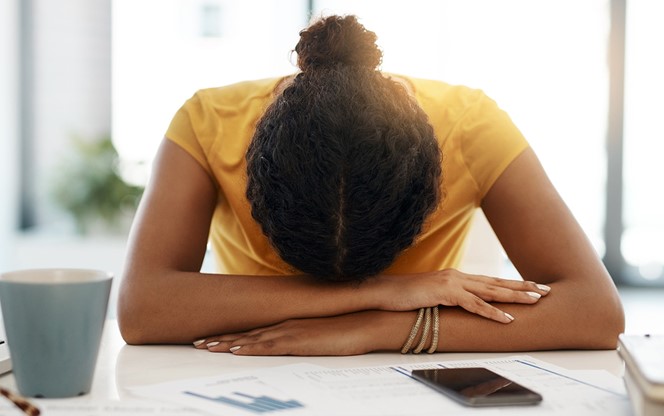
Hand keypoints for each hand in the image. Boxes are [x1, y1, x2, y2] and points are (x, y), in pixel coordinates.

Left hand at [193, 311, 382, 355]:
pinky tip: (235, 350)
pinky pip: (269, 346)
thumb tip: (294, 344)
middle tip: (198, 343)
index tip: (211, 338)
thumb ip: (304, 337)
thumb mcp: (319, 334)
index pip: (254, 331)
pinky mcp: (299, 341)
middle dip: (221, 339)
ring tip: (205, 347)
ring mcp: (290, 332)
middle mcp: (285, 326)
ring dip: (227, 343)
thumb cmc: (345, 329)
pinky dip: (250, 347)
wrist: (366, 322)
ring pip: (251, 339)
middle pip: (246, 334)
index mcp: (288, 324)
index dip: (231, 335)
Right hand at [378, 269, 550, 322]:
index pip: (490, 281)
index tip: (532, 287)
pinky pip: (474, 305)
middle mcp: (458, 277)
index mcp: (456, 277)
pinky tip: (507, 319)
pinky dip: (492, 312)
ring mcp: (452, 283)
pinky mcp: (445, 293)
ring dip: (515, 296)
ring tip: (536, 301)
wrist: (384, 291)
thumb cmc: (405, 296)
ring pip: (491, 291)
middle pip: (496, 282)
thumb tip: (461, 307)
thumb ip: (448, 299)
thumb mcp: (432, 296)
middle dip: (523, 287)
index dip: (512, 284)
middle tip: (545, 291)